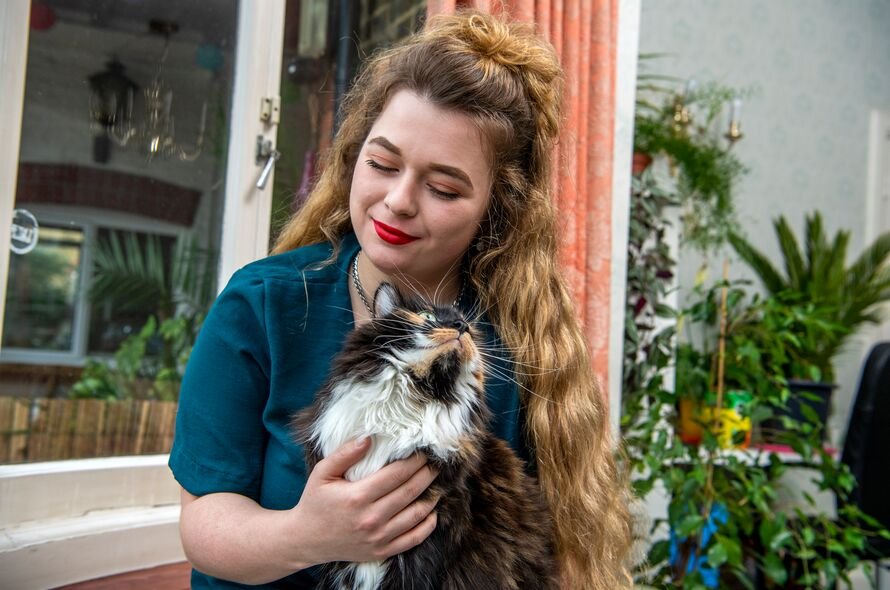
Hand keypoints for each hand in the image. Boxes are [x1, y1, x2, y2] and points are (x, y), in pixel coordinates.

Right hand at [289, 437, 438, 565]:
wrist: (305, 540)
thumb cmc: (315, 502)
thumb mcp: (322, 473)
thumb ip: (345, 454)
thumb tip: (369, 437)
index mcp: (357, 497)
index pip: (396, 474)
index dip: (415, 461)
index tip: (426, 452)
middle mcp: (370, 518)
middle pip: (410, 492)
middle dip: (427, 475)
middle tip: (438, 464)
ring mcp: (377, 538)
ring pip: (415, 515)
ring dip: (431, 497)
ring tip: (438, 484)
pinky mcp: (381, 551)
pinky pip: (413, 539)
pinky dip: (427, 525)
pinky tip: (432, 512)